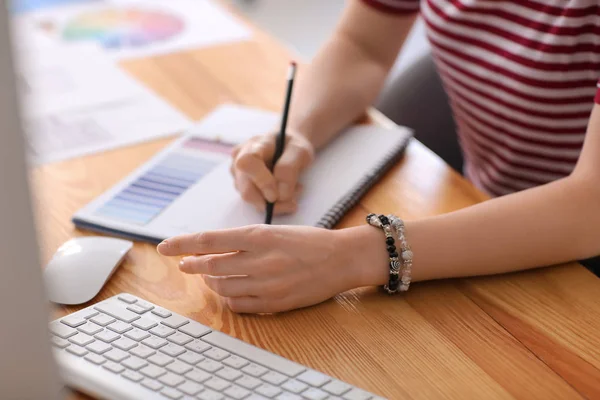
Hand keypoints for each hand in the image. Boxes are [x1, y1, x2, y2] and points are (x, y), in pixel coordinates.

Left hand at [156, 225, 388, 312]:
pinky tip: (230, 292)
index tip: (164, 247)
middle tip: (185, 265)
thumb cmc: (309, 241)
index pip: (209, 239)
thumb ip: (245, 240)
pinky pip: (240, 305)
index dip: (183, 244)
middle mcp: (260, 259)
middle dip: (192, 265)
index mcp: (259, 235)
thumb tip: (212, 248)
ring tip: (210, 277)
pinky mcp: (275, 302)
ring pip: (223, 287)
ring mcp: (267, 283)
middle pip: (211, 265)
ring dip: (211, 282)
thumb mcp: (275, 231)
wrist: (341, 259)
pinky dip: (229, 299)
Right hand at [230, 132, 314, 214]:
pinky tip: (284, 192)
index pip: (248, 163)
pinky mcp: (241, 186)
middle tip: (293, 202)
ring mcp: (238, 173)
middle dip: (272, 202)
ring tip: (294, 190)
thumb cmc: (293, 145)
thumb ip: (289, 168)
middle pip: (247, 189)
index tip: (276, 196)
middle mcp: (239, 158)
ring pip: (252, 199)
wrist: (288, 147)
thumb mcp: (300, 151)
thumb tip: (281, 194)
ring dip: (275, 202)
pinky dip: (273, 203)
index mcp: (254, 145)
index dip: (261, 182)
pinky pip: (255, 202)